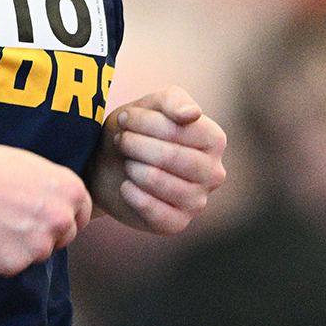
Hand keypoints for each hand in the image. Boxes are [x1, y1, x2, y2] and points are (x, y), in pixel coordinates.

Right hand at [0, 138, 92, 276]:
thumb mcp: (29, 164)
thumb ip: (50, 188)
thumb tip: (55, 204)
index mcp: (70, 190)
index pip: (83, 213)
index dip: (66, 215)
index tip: (51, 217)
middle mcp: (61, 219)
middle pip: (65, 237)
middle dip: (46, 232)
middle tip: (15, 219)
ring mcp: (39, 245)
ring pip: (38, 253)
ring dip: (21, 245)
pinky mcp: (14, 264)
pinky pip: (12, 265)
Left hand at [90, 87, 227, 233]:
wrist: (110, 167)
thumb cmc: (137, 131)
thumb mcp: (152, 105)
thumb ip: (173, 100)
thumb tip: (191, 114)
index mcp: (215, 140)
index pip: (178, 128)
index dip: (144, 122)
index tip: (125, 118)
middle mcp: (214, 173)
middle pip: (168, 155)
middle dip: (135, 144)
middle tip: (121, 140)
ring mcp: (198, 201)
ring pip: (157, 180)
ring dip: (132, 167)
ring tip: (126, 161)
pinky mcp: (177, 224)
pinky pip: (152, 210)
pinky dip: (131, 194)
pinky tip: (126, 186)